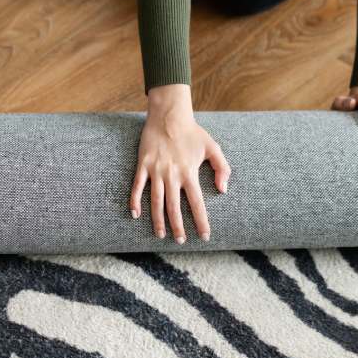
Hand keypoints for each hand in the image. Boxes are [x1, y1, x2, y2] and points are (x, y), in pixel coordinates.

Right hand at [129, 84, 230, 243]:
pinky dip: (135, 201)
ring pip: (156, 201)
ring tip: (160, 235)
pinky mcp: (143, 165)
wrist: (169, 116)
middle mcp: (172, 174)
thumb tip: (223, 190)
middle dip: (177, 226)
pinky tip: (135, 214)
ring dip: (158, 220)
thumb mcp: (213, 148)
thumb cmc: (192, 132)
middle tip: (180, 241)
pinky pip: (137, 186)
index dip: (200, 221)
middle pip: (174, 207)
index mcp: (189, 172)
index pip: (196, 202)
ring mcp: (155, 171)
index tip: (204, 236)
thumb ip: (222, 169)